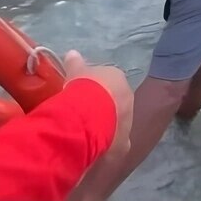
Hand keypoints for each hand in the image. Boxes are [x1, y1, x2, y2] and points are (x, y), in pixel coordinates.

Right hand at [63, 50, 132, 172]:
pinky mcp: (123, 144)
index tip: (83, 93)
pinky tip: (91, 147)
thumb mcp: (76, 71)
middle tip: (84, 113)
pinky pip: (113, 144)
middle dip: (103, 108)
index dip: (96, 87)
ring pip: (116, 125)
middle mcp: (128, 100)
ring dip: (104, 127)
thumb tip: (72, 53)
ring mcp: (128, 123)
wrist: (89, 115)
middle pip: (115, 104)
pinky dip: (104, 146)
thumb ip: (76, 63)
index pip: (110, 82)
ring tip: (85, 132)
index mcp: (118, 80)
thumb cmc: (84, 88)